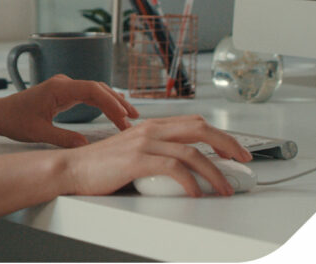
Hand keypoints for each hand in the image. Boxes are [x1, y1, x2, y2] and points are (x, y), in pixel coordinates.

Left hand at [0, 75, 139, 146]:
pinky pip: (88, 94)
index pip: (92, 90)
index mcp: (59, 88)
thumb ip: (64, 139)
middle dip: (117, 102)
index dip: (111, 103)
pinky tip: (113, 110)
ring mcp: (65, 86)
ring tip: (129, 116)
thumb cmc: (15, 120)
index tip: (123, 117)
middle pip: (98, 88)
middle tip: (134, 119)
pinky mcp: (64, 92)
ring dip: (112, 101)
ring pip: (95, 90)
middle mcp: (64, 83)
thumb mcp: (39, 133)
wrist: (0, 113)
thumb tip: (86, 146)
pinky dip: (102, 102)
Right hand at [62, 115, 252, 197]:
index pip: (195, 122)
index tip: (236, 150)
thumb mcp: (135, 153)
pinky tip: (196, 192)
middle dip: (227, 144)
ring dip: (214, 171)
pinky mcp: (136, 159)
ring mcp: (144, 143)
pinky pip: (173, 167)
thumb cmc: (101, 166)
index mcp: (152, 126)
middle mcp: (151, 129)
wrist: (72, 169)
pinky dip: (190, 181)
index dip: (220, 135)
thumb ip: (158, 154)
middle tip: (243, 160)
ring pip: (191, 151)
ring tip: (225, 187)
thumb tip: (186, 168)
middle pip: (200, 129)